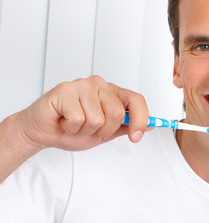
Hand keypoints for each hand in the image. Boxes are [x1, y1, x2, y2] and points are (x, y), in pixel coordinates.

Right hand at [13, 76, 148, 154]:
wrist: (44, 132)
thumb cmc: (71, 129)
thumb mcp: (105, 132)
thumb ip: (126, 127)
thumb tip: (151, 125)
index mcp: (111, 93)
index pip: (135, 100)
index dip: (140, 120)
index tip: (135, 137)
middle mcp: (98, 85)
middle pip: (117, 113)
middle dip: (102, 130)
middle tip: (87, 128)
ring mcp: (81, 85)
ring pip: (97, 119)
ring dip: (84, 130)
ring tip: (73, 124)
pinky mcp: (64, 90)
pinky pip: (78, 118)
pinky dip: (70, 127)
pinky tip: (63, 121)